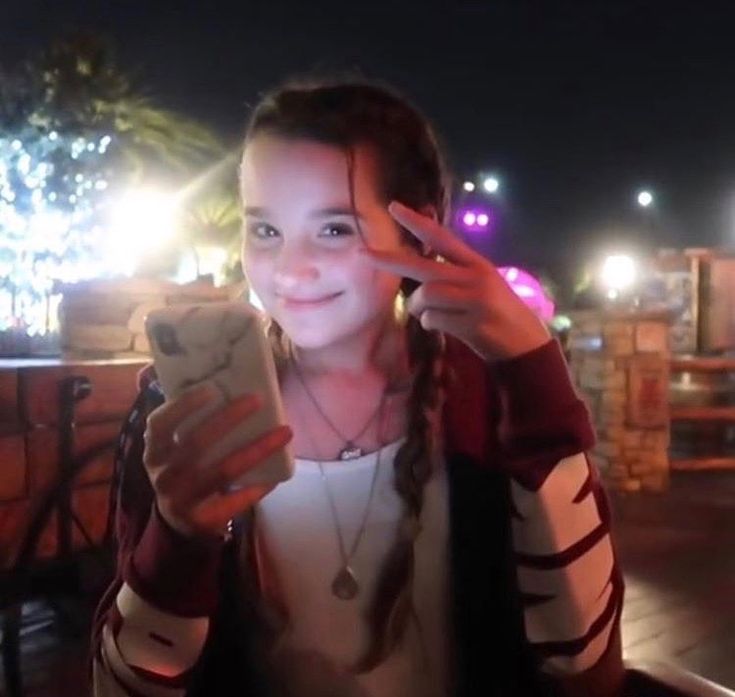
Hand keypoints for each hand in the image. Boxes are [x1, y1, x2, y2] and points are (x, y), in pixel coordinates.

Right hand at [143, 384, 292, 538]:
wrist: (178, 521)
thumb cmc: (184, 467)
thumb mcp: (173, 445)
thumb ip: (183, 415)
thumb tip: (203, 376)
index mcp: (155, 449)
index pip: (160, 424)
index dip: (184, 406)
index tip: (212, 388)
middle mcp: (163, 473)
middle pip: (196, 443)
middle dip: (228, 419)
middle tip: (258, 400)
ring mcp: (180, 499)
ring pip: (222, 472)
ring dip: (255, 450)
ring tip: (285, 432)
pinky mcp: (200, 520)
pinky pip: (231, 504)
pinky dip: (253, 490)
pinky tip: (275, 477)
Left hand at [359, 201, 551, 361]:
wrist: (525, 343)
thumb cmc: (496, 314)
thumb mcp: (481, 285)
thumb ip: (453, 276)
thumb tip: (418, 279)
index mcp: (475, 264)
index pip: (441, 237)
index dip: (417, 222)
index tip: (393, 208)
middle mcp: (474, 277)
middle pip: (422, 267)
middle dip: (389, 260)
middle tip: (363, 254)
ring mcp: (474, 299)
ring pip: (425, 296)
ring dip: (418, 309)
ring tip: (428, 315)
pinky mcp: (473, 322)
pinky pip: (432, 320)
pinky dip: (429, 325)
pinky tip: (443, 327)